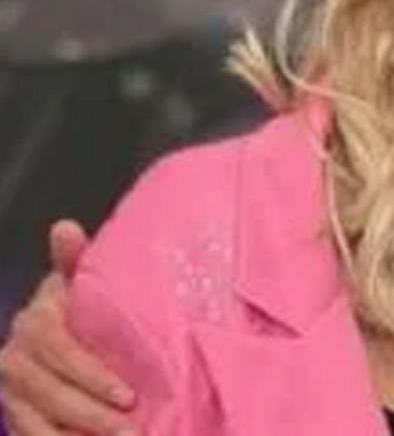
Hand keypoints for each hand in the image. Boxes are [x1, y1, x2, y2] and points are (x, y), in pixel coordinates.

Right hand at [0, 220, 135, 434]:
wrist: (69, 332)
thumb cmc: (85, 305)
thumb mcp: (84, 283)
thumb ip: (76, 261)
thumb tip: (63, 228)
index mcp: (35, 321)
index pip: (57, 351)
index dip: (90, 374)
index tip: (129, 395)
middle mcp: (14, 357)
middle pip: (48, 392)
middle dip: (92, 415)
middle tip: (132, 431)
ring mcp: (11, 389)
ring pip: (38, 420)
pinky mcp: (15, 413)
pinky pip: (32, 435)